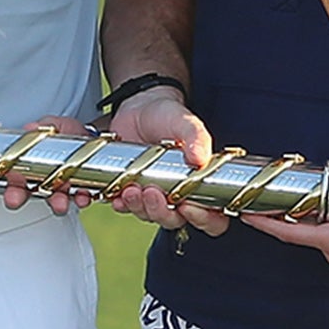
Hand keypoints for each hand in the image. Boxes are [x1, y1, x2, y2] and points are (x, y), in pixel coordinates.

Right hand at [0, 116, 92, 214]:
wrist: (106, 141)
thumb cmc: (75, 136)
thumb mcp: (58, 124)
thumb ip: (46, 125)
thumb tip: (31, 127)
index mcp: (24, 163)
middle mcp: (38, 178)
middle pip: (18, 191)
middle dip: (14, 196)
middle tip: (12, 198)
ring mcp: (58, 187)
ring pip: (49, 199)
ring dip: (54, 202)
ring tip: (59, 202)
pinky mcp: (80, 192)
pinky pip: (78, 199)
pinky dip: (81, 198)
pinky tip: (83, 196)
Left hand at [106, 88, 226, 234]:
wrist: (139, 108)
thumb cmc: (169, 117)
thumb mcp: (186, 122)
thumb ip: (197, 138)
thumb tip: (201, 158)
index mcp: (200, 184)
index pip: (211, 217)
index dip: (203, 218)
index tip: (188, 205)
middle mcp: (178, 195)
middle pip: (175, 220)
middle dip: (162, 212)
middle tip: (153, 193)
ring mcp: (154, 195)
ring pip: (149, 215)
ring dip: (140, 207)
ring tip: (132, 189)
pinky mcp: (131, 191)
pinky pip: (126, 207)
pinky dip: (121, 204)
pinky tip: (117, 195)